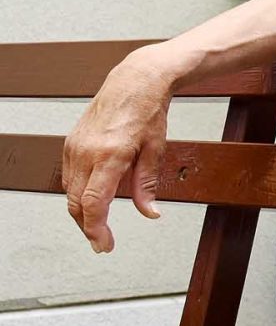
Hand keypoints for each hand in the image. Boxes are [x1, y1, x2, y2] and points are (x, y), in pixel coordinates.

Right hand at [59, 54, 178, 253]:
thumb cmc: (148, 112)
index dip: (96, 228)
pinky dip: (77, 194)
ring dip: (81, 213)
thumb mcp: (156, 150)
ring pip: (69, 192)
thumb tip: (150, 213)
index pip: (93, 202)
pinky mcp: (71, 143)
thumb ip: (147, 185)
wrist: (135, 81)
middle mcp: (86, 152)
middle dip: (87, 227)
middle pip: (76, 203)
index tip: (104, 244)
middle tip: (103, 243)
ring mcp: (75, 147)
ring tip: (99, 226)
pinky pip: (69, 177)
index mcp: (109, 154)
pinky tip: (92, 200)